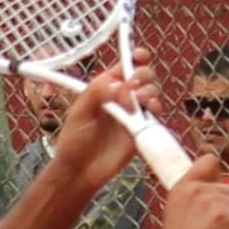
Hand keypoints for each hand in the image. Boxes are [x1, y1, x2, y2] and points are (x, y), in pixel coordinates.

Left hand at [53, 51, 164, 192]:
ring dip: (149, 92)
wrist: (80, 172)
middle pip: (143, 76)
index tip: (139, 56)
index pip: (124, 66)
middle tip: (131, 87)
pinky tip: (149, 111)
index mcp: (105, 88)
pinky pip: (155, 115)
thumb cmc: (73, 142)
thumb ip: (95, 93)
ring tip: (137, 101)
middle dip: (142, 76)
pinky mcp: (142, 131)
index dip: (134, 57)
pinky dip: (156, 109)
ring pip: (152, 93)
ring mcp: (133, 114)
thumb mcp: (78, 113)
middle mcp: (122, 98)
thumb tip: (117, 84)